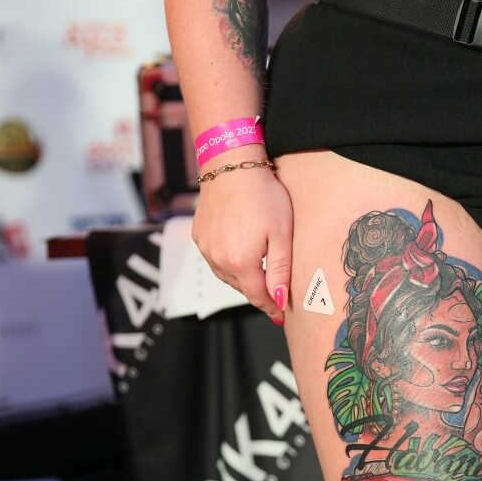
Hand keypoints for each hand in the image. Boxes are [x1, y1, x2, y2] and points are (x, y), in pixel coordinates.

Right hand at [191, 153, 292, 323]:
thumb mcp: (281, 235)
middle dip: (259, 293)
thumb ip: (280, 271)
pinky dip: (229, 264)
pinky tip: (241, 255)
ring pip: (227, 276)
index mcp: (240, 262)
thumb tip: (279, 301)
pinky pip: (215, 260)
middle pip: (242, 288)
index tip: (282, 315)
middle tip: (276, 297)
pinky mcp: (199, 237)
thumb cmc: (263, 196)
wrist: (231, 166)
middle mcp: (218, 260)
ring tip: (260, 277)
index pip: (258, 297)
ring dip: (244, 279)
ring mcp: (205, 249)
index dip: (272, 307)